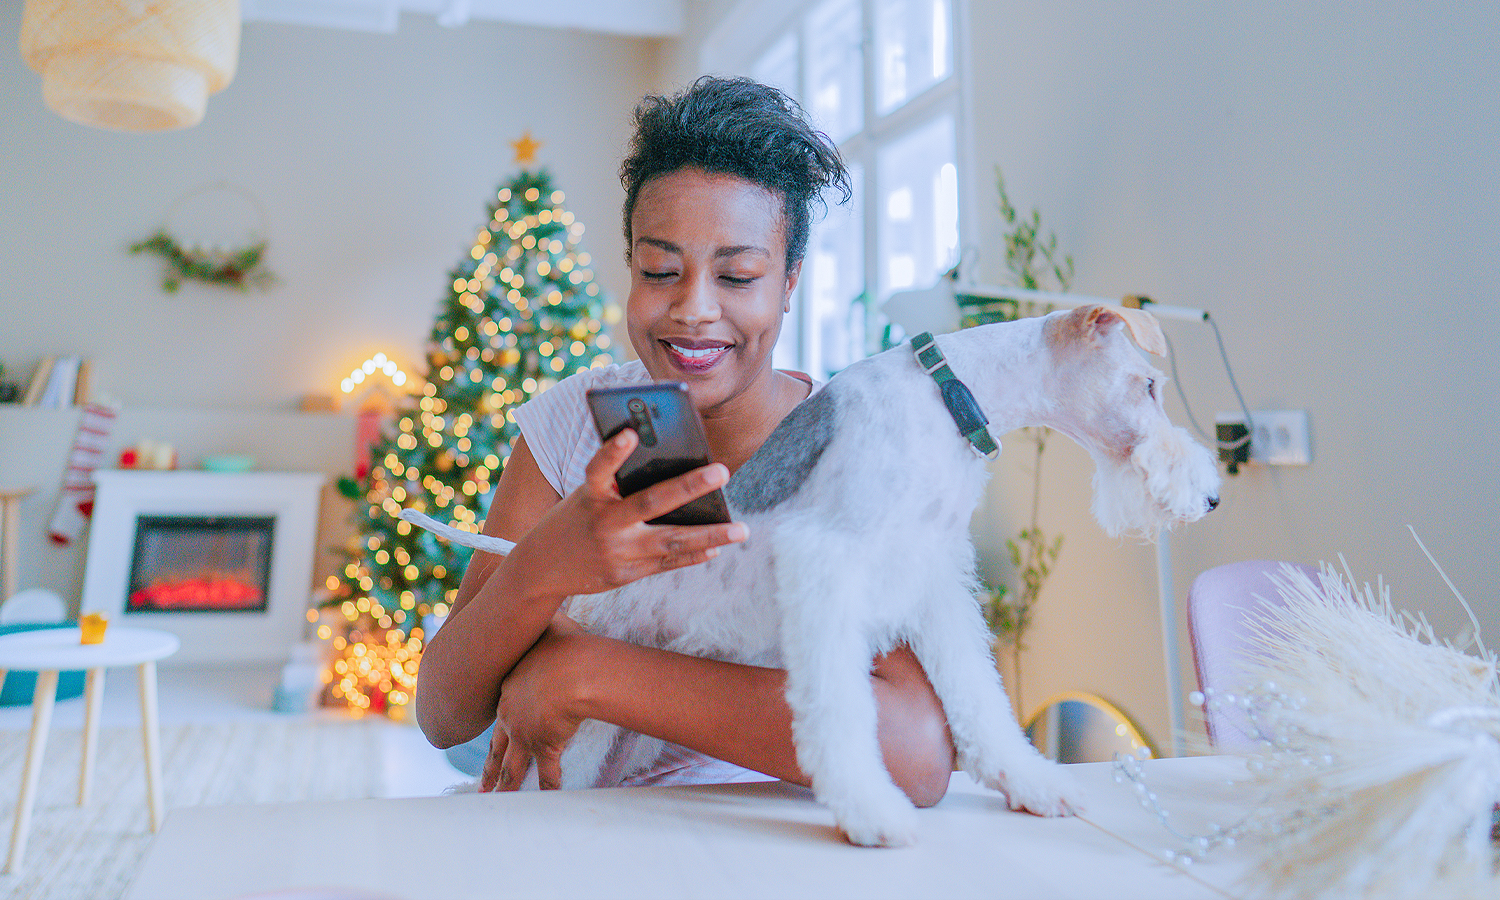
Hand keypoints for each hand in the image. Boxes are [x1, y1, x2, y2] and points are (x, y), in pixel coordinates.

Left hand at [480, 613, 588, 791]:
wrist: (571, 671)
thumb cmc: (562, 644)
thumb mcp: (549, 625)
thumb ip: (546, 618)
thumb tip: (548, 597)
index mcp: (508, 688)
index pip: (502, 706)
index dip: (501, 717)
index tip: (498, 723)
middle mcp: (510, 714)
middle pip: (497, 746)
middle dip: (490, 766)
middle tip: (481, 784)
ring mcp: (525, 733)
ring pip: (513, 764)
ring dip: (505, 783)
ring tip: (495, 797)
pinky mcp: (545, 744)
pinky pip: (548, 771)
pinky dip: (549, 786)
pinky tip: (546, 798)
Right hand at [515, 429, 747, 597]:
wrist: (539, 568)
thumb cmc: (573, 519)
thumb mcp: (585, 498)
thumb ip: (620, 486)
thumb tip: (675, 473)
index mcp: (589, 497)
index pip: (598, 469)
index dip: (612, 452)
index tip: (630, 432)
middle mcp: (604, 524)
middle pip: (650, 503)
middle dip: (688, 487)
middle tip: (722, 471)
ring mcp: (617, 552)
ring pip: (670, 541)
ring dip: (710, 536)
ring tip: (742, 530)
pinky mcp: (626, 574)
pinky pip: (667, 563)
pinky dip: (693, 555)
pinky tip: (717, 548)